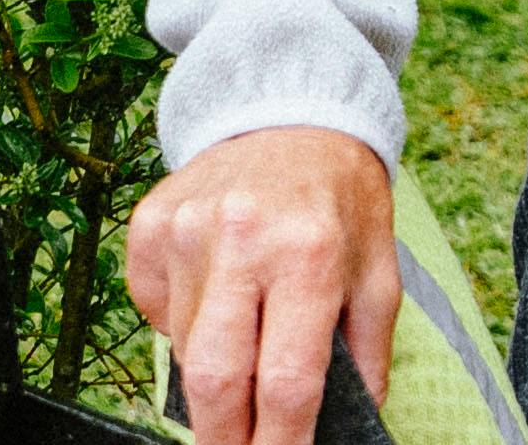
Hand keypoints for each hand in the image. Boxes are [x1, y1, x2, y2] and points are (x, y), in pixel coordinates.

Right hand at [122, 124, 396, 444]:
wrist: (289, 114)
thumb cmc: (340, 203)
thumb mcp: (378, 273)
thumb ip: (366, 355)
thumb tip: (350, 425)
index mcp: (309, 254)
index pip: (286, 380)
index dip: (279, 442)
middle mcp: (242, 238)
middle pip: (215, 376)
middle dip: (223, 437)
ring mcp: (186, 229)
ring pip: (183, 347)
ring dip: (212, 370)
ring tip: (244, 337)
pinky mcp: (149, 224)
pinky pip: (153, 308)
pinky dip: (179, 323)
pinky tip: (214, 293)